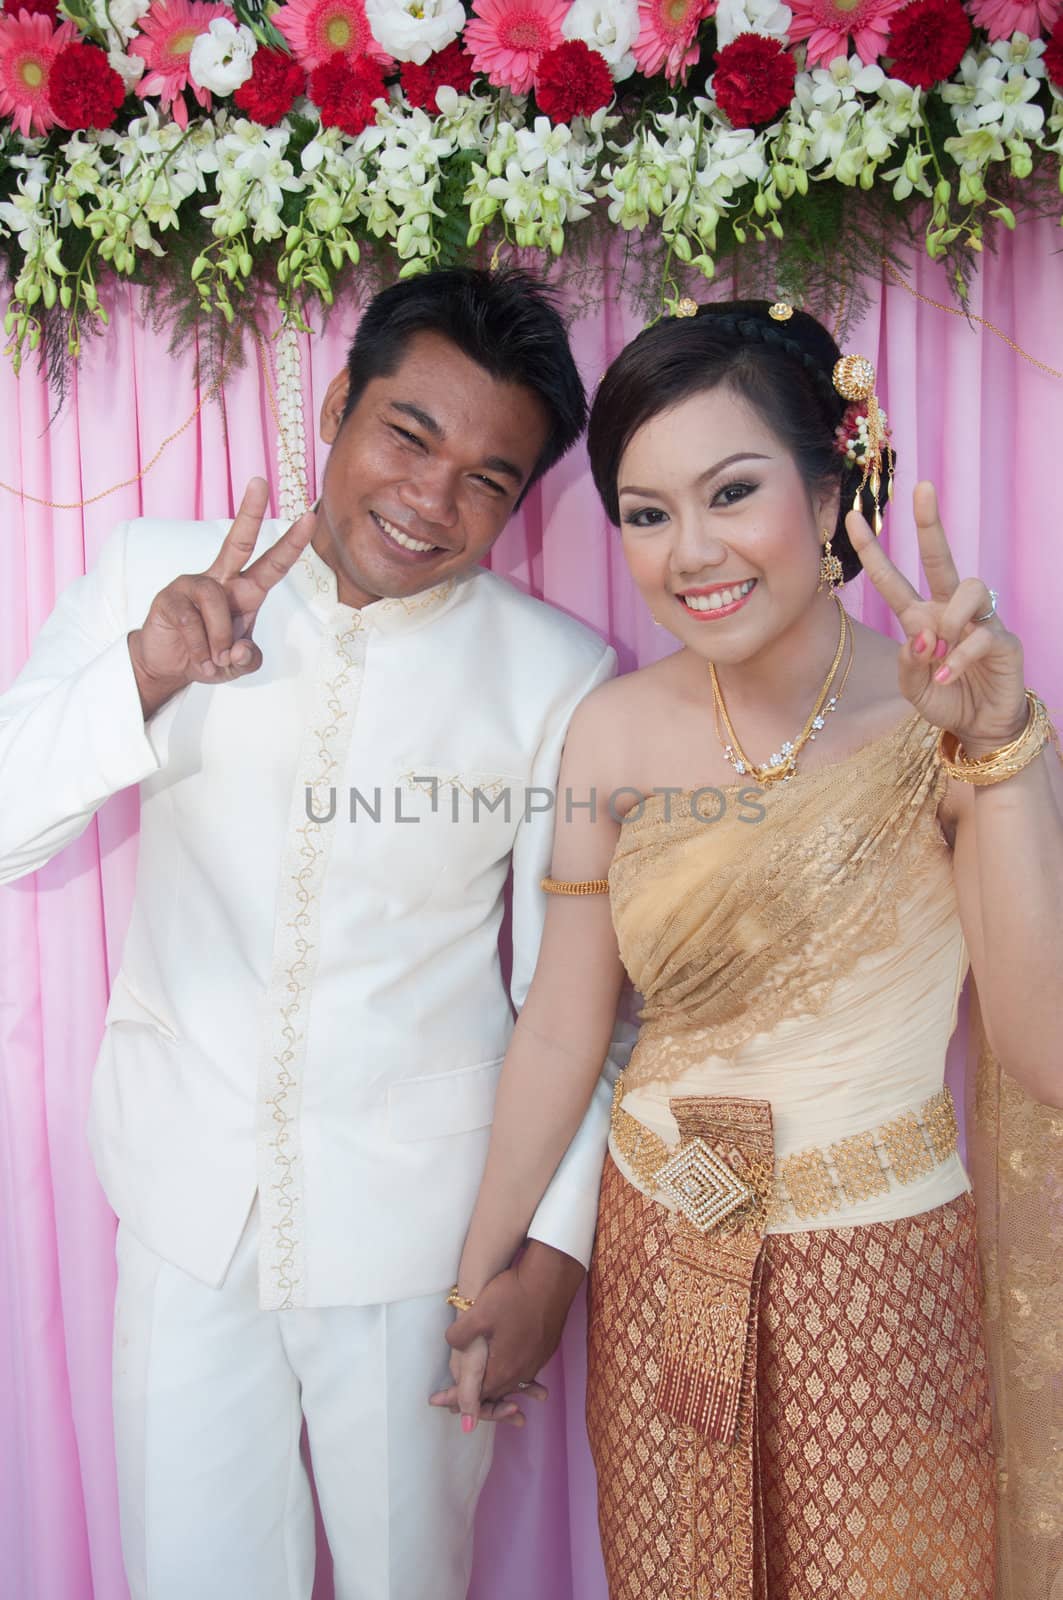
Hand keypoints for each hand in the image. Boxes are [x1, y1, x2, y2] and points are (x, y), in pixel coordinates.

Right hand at [127, 477, 314, 717]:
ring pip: (216, 602)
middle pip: (238, 541)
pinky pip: (192, 620)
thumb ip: (248, 660)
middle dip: (249, 512)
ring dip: (219, 639)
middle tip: (260, 481)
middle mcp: (222, 580)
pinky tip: (199, 659)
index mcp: (245, 591)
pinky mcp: (170, 597)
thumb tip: (241, 649)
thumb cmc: (209, 656)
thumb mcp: (236, 666)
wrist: (169, 666)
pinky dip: (200, 647)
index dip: (291, 543)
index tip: (310, 517)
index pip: (273, 564)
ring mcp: (194, 584)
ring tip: (214, 660)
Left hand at [428, 1241, 583, 1431]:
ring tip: (480, 1387)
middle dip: (473, 1398)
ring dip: (494, 1389)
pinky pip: (524, 1372)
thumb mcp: (478, 1314)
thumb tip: (452, 1344)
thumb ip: (459, 1336)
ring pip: (510, 1384)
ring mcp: (536, 1362)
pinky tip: (505, 1365)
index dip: (454, 1399)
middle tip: (452, 1397)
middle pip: (493, 1394)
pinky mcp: (545, 1350)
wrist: (551, 1279)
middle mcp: (521, 1372)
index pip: (474, 1395)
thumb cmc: (514, 1295)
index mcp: (502, 1369)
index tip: (436, 1400)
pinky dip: (511, 1376)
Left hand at [847, 482, 1026, 752]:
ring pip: (968, 588)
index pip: (893, 579)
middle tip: (922, 488)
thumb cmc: (946, 699)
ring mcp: (979, 621)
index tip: (852, 517)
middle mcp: (949, 611)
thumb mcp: (913, 688)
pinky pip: (980, 635)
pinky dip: (958, 658)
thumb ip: (908, 663)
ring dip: (949, 618)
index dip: (873, 550)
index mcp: (921, 618)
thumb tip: (918, 636)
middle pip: (941, 558)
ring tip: (938, 649)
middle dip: (930, 523)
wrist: (982, 728)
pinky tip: (946, 676)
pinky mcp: (1003, 640)